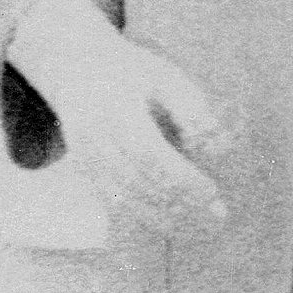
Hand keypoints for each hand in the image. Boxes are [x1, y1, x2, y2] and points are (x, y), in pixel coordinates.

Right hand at [11, 0, 230, 234]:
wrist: (77, 67)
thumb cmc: (131, 70)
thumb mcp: (164, 74)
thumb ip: (189, 105)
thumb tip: (213, 141)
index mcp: (114, 109)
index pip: (149, 155)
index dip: (180, 177)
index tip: (211, 190)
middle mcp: (94, 137)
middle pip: (138, 182)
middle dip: (179, 201)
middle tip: (216, 213)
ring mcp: (84, 157)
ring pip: (124, 199)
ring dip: (163, 217)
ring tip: (200, 223)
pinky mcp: (83, 170)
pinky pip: (113, 202)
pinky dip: (142, 216)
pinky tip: (171, 224)